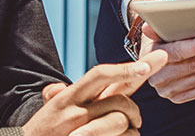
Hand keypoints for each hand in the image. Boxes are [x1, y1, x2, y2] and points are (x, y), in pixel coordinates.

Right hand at [23, 58, 164, 135]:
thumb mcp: (46, 112)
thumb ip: (55, 95)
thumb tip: (58, 88)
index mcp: (68, 98)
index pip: (100, 75)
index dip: (126, 69)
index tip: (148, 65)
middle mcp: (75, 112)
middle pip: (119, 101)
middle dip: (134, 110)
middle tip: (136, 120)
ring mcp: (82, 131)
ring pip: (122, 122)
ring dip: (131, 130)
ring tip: (124, 135)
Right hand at [131, 8, 194, 103]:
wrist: (153, 59)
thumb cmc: (159, 41)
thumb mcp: (155, 32)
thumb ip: (155, 28)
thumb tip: (148, 27)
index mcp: (151, 59)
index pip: (176, 53)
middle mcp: (159, 78)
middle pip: (194, 66)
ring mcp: (170, 91)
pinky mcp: (180, 98)